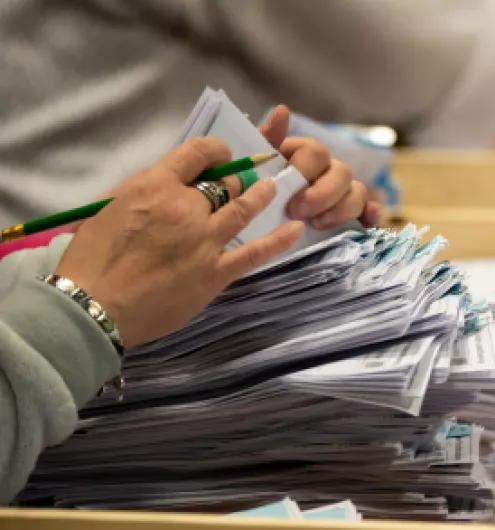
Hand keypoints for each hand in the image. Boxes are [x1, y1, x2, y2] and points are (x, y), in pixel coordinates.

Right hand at [55, 138, 304, 347]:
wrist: (94, 306)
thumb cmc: (92, 258)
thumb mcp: (109, 207)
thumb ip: (144, 190)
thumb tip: (170, 182)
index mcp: (155, 186)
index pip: (198, 152)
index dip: (216, 150)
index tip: (221, 155)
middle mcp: (185, 208)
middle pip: (225, 182)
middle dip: (235, 179)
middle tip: (243, 180)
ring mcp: (204, 241)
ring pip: (243, 208)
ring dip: (261, 196)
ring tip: (274, 189)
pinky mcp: (214, 273)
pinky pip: (254, 252)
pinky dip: (278, 240)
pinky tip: (295, 229)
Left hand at [259, 105, 382, 229]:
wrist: (258, 222)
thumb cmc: (258, 189)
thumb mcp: (255, 164)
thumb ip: (266, 140)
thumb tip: (282, 110)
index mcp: (305, 154)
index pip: (317, 152)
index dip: (304, 172)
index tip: (286, 197)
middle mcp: (327, 170)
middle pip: (343, 172)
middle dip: (323, 195)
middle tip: (298, 212)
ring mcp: (342, 192)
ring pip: (358, 192)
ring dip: (341, 209)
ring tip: (316, 225)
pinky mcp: (352, 214)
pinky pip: (370, 210)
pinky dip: (371, 214)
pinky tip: (367, 220)